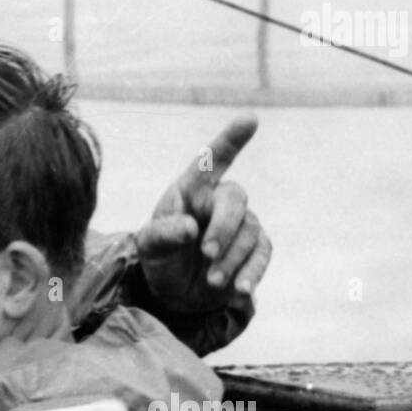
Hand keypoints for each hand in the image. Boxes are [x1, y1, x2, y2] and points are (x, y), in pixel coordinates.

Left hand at [135, 115, 270, 314]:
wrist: (174, 291)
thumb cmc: (159, 256)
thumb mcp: (149, 246)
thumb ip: (163, 234)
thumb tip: (190, 228)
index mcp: (192, 190)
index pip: (212, 160)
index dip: (231, 139)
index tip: (250, 119)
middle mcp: (219, 201)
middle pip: (235, 199)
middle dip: (224, 226)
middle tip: (207, 252)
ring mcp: (241, 224)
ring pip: (250, 231)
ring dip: (232, 258)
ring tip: (211, 280)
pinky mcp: (254, 250)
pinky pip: (262, 254)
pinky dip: (252, 272)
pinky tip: (240, 290)